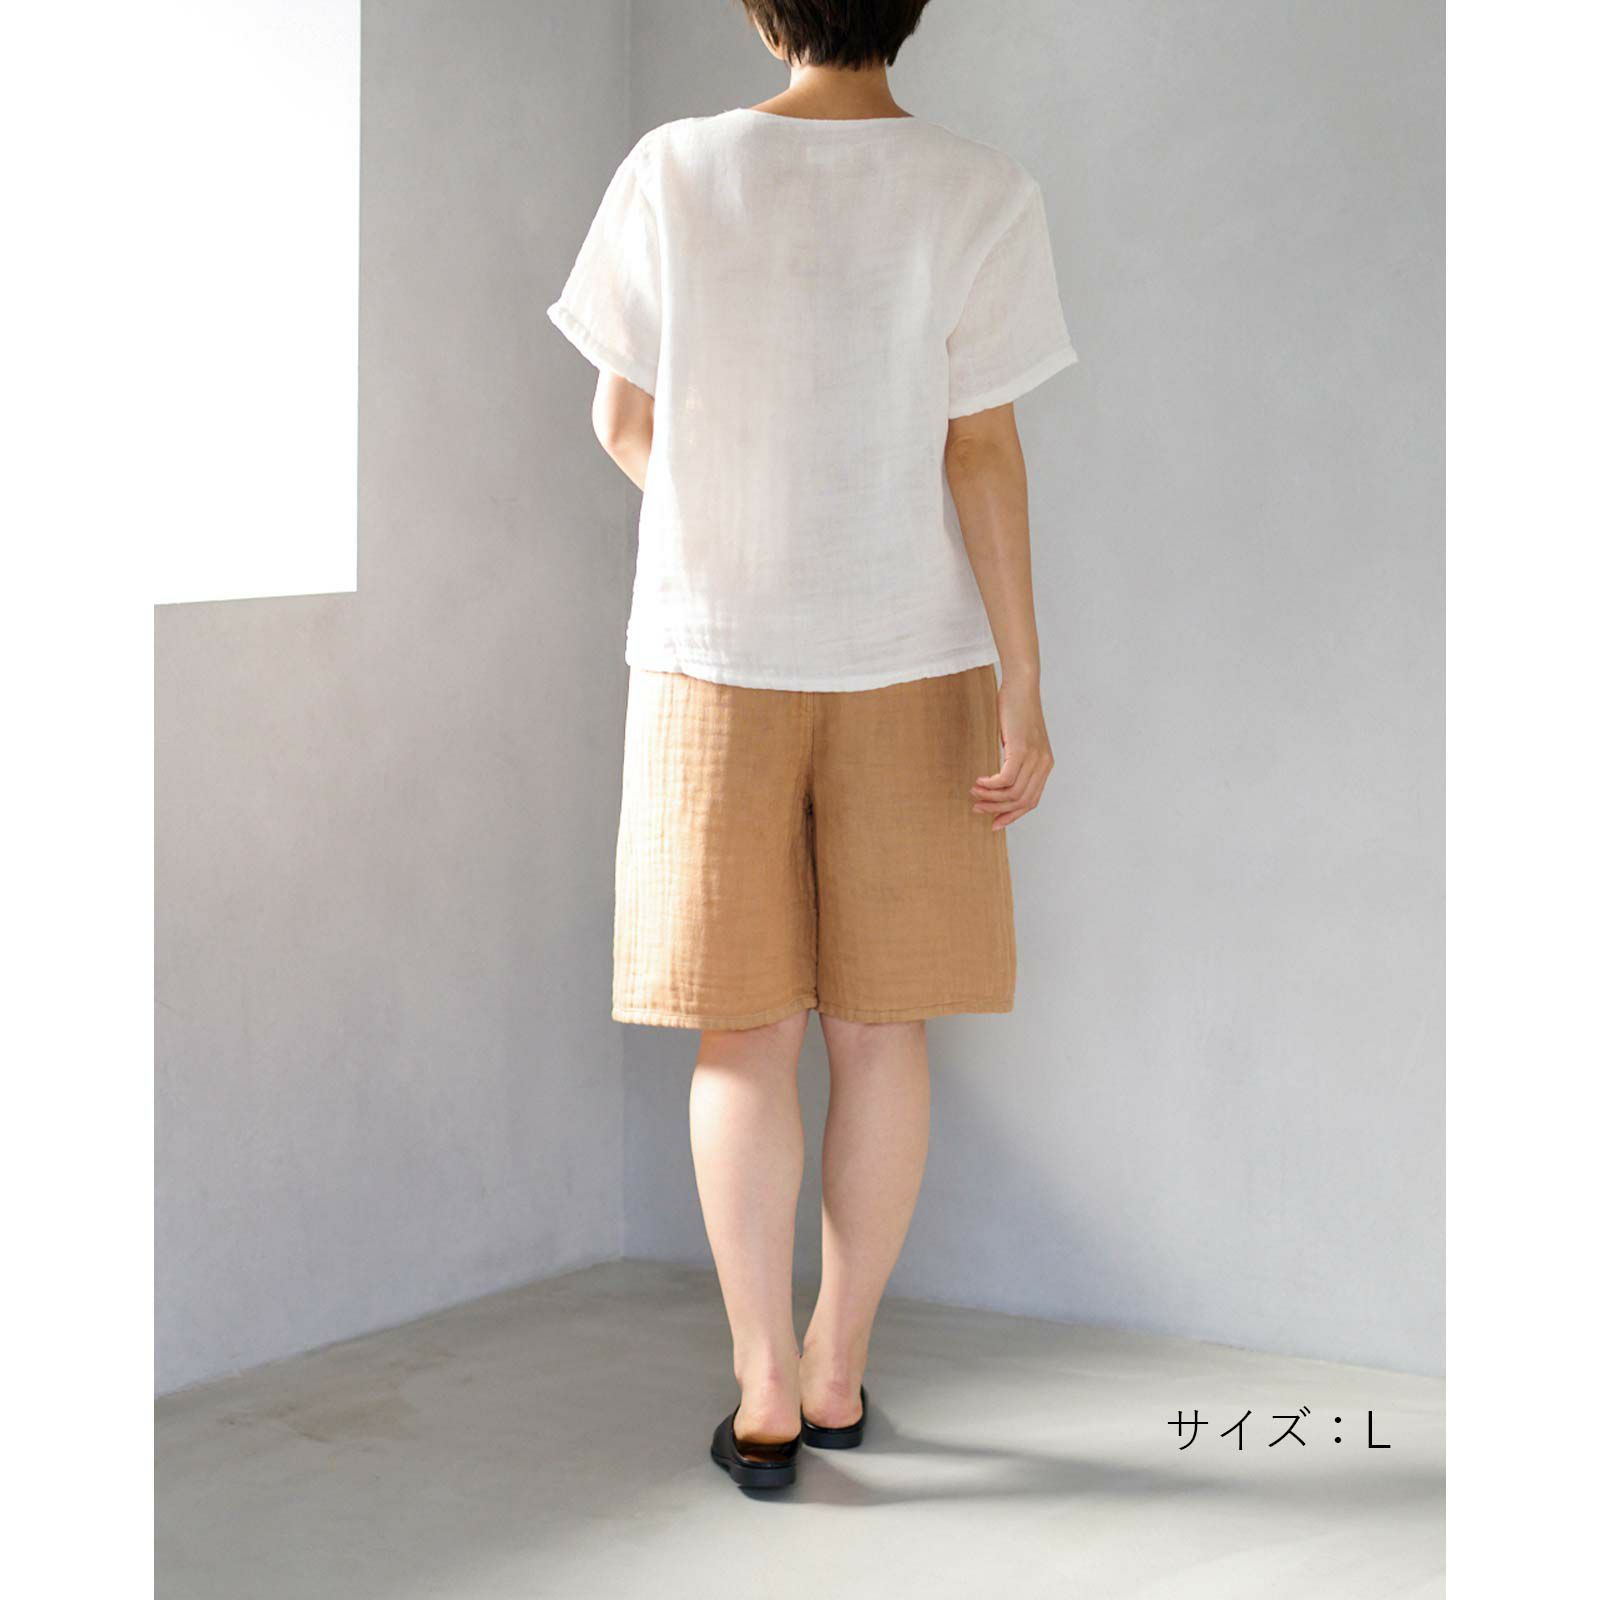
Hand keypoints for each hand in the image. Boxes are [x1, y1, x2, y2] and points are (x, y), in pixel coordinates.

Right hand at [971, 676, 1053, 830]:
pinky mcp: (1021, 750)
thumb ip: (1016, 760)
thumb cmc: (1016, 710)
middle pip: (1022, 801)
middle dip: (998, 810)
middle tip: (978, 809)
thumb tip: (1000, 781)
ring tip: (974, 792)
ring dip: (991, 797)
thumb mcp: (1019, 741)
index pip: (1031, 801)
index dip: (1012, 815)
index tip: (995, 823)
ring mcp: (1034, 758)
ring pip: (1013, 793)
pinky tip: (979, 781)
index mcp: (1045, 765)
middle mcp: (1043, 764)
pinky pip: (1005, 779)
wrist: (1021, 687)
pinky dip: (990, 785)